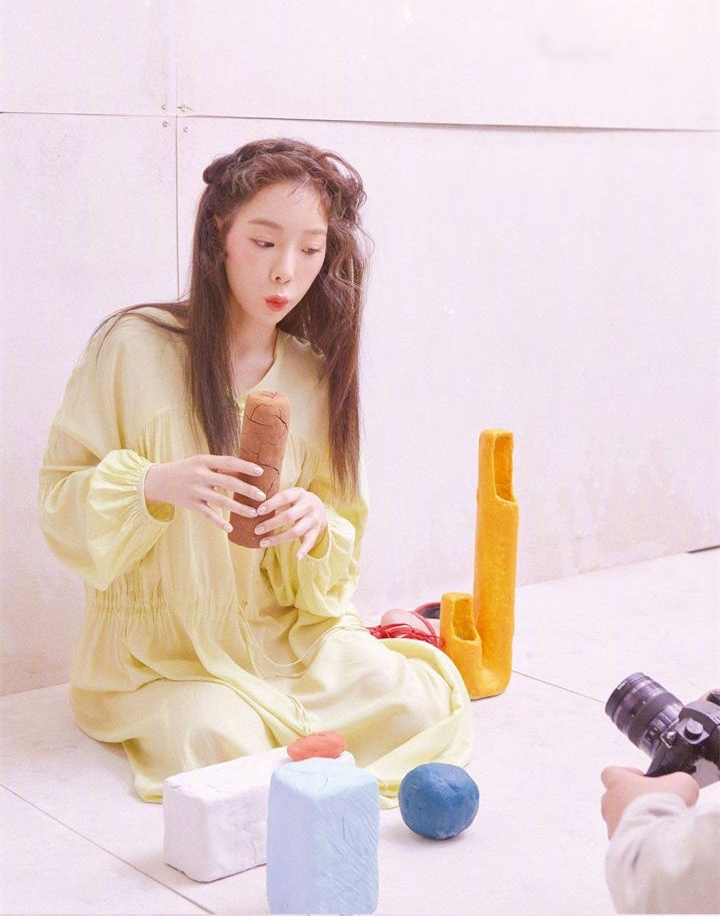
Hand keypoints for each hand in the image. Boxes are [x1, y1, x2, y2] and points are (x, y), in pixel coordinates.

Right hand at [144, 454, 265, 531]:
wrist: (159, 481)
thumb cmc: (186, 469)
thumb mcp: (200, 463)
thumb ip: (219, 467)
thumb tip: (244, 471)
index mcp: (204, 461)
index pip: (229, 462)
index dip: (246, 466)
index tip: (261, 472)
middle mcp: (200, 475)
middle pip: (229, 482)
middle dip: (247, 490)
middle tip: (262, 496)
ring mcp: (195, 490)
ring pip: (221, 501)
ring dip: (239, 508)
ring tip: (254, 513)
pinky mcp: (191, 504)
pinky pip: (208, 515)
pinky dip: (219, 522)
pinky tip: (230, 528)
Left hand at [254, 487, 326, 558]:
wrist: (320, 506)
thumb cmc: (297, 501)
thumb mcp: (290, 494)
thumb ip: (276, 499)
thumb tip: (253, 506)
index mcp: (299, 493)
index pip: (284, 497)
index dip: (271, 504)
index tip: (258, 511)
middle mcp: (308, 505)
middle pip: (288, 516)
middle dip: (271, 524)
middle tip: (256, 530)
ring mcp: (313, 519)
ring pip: (295, 531)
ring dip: (278, 538)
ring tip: (263, 543)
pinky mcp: (317, 530)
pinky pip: (310, 541)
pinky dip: (304, 550)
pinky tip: (297, 557)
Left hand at [600, 766, 699, 837]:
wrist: (661, 841)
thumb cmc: (663, 809)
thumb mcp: (682, 784)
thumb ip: (678, 780)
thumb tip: (682, 784)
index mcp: (618, 783)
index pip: (612, 772)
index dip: (627, 774)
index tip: (642, 779)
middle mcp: (610, 803)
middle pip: (613, 797)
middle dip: (630, 799)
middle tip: (650, 803)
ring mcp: (612, 825)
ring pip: (617, 819)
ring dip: (632, 820)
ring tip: (654, 824)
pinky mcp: (618, 845)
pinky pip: (624, 839)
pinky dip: (636, 839)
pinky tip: (652, 840)